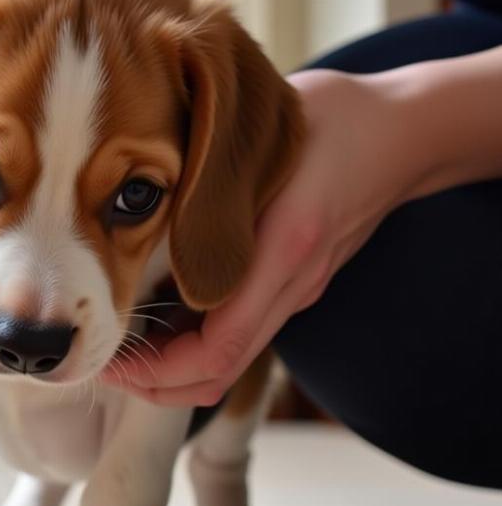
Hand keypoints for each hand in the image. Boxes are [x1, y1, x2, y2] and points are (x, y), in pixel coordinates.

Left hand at [102, 68, 412, 405]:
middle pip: (218, 374)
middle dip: (155, 385)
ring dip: (171, 368)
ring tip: (121, 344)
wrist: (402, 135)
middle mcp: (291, 285)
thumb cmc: (329, 120)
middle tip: (104, 363)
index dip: (158, 371)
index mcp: (284, 251)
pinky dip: (193, 343)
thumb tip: (133, 197)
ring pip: (227, 361)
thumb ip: (207, 178)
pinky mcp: (294, 288)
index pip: (218, 349)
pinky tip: (158, 317)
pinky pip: (238, 334)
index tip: (111, 361)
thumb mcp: (262, 138)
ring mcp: (296, 293)